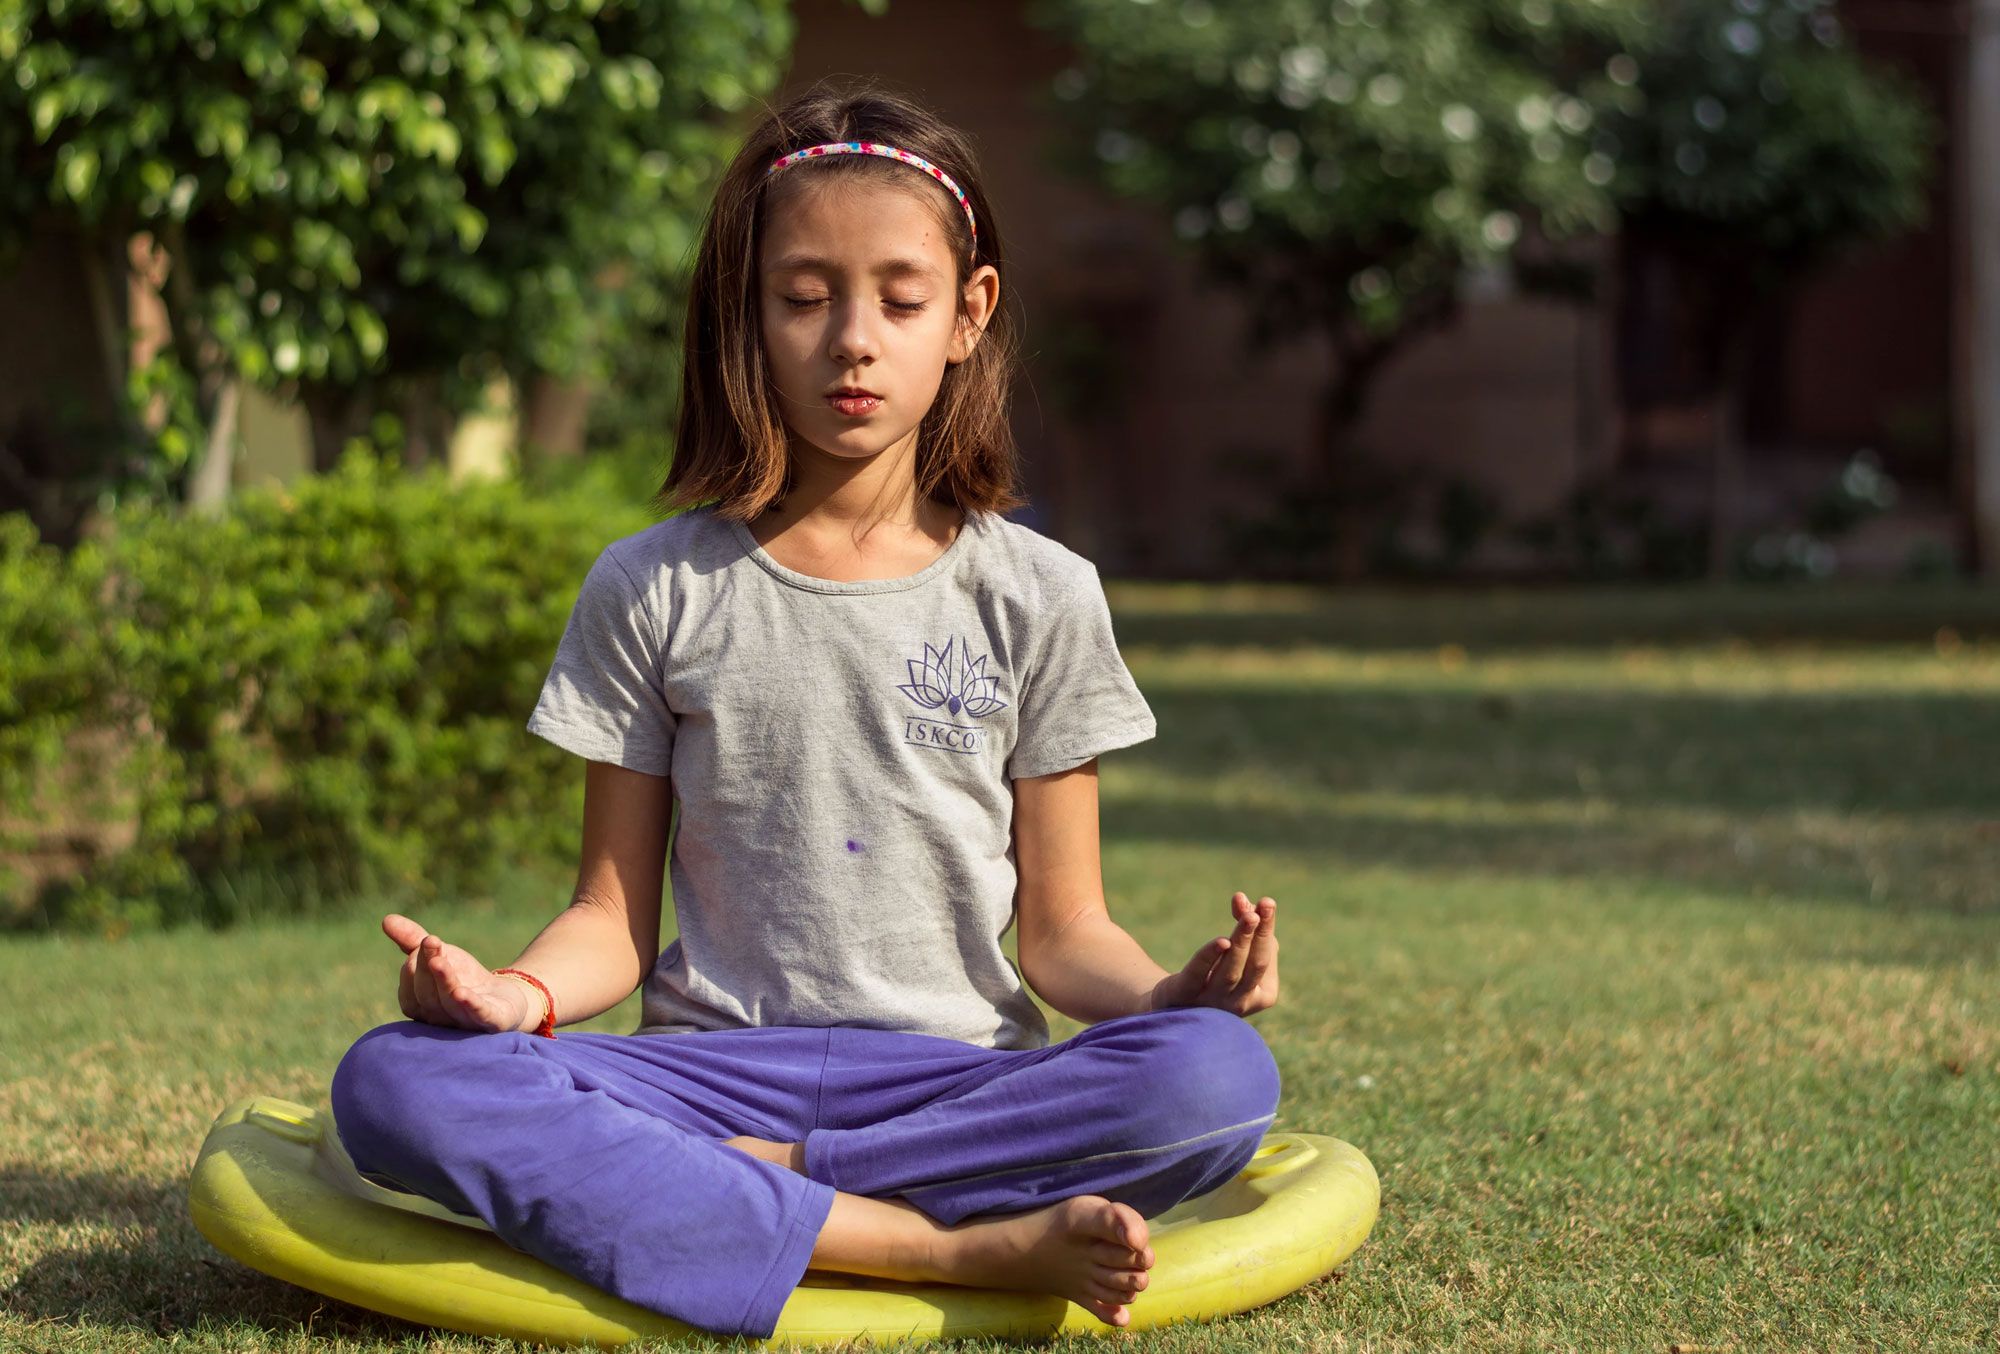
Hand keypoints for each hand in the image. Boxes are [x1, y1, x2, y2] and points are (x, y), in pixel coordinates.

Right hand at [382, 913, 536, 1032]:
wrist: (504, 997)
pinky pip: (479, 1016)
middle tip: (431, 943)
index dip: (416, 965)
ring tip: (439, 961)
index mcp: (421, 1005)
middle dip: (427, 970)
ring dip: (444, 981)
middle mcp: (440, 1018)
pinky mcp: (492, 1022)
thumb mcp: (440, 954)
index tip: (426, 941)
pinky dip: (470, 1005)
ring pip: (449, 1004)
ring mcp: (465, 1022)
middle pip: (427, 996)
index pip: (409, 989)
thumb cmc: (463, 977)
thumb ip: (412, 940)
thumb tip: (386, 919)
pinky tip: (463, 993)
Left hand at [1150, 892, 1279, 1017]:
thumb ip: (1244, 921)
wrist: (1177, 1001)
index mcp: (1263, 995)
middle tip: (1265, 906)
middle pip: (1255, 965)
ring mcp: (1213, 1004)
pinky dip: (1210, 957)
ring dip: (1242, 941)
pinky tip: (1221, 941)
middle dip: (1260, 935)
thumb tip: (1241, 899)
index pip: (1267, 959)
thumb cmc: (1218, 971)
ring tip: (1249, 916)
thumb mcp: (1237, 947)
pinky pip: (1199, 974)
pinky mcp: (1185, 996)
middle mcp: (1241, 1004)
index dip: (1266, 929)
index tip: (1267, 902)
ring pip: (1231, 971)